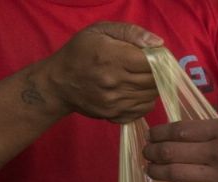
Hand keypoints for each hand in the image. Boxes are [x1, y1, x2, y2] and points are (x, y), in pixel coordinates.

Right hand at [37, 22, 162, 123]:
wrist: (58, 83)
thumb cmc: (80, 52)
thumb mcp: (100, 31)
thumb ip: (131, 32)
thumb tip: (158, 44)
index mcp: (112, 58)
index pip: (152, 63)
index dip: (159, 59)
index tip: (155, 56)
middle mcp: (115, 83)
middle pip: (154, 81)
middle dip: (158, 73)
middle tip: (149, 66)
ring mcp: (115, 102)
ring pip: (151, 96)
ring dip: (152, 86)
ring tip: (140, 77)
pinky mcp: (115, 115)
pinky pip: (144, 110)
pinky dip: (145, 100)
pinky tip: (134, 91)